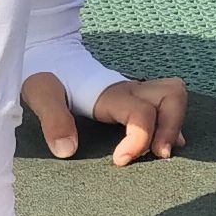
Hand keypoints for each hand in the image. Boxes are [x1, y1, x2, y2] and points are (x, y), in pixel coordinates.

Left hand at [20, 72, 189, 164]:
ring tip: (160, 152)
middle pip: (173, 96)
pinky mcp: (136, 98)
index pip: (141, 112)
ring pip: (175, 97)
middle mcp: (129, 89)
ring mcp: (136, 92)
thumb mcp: (41, 95)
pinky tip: (160, 145)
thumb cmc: (45, 75)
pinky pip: (166, 105)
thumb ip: (53, 120)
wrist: (48, 55)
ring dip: (174, 125)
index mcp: (109, 92)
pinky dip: (170, 125)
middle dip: (171, 128)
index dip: (139, 139)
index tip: (120, 161)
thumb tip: (67, 150)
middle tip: (156, 155)